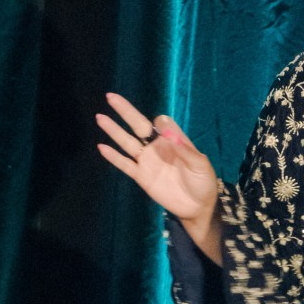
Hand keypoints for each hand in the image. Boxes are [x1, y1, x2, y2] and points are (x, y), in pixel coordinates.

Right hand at [95, 92, 218, 227]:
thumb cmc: (203, 182)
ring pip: (127, 142)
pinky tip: (101, 147)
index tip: (159, 126)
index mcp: (173, 140)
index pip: (161, 122)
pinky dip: (113, 157)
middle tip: (111, 97)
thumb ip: (186, 151)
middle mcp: (157, 147)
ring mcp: (147, 161)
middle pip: (138, 126)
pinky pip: (125, 165)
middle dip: (125, 111)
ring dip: (114, 130)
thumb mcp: (200, 165)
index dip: (159, 122)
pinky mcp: (141, 176)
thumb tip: (170, 134)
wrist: (197, 206)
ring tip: (100, 117)